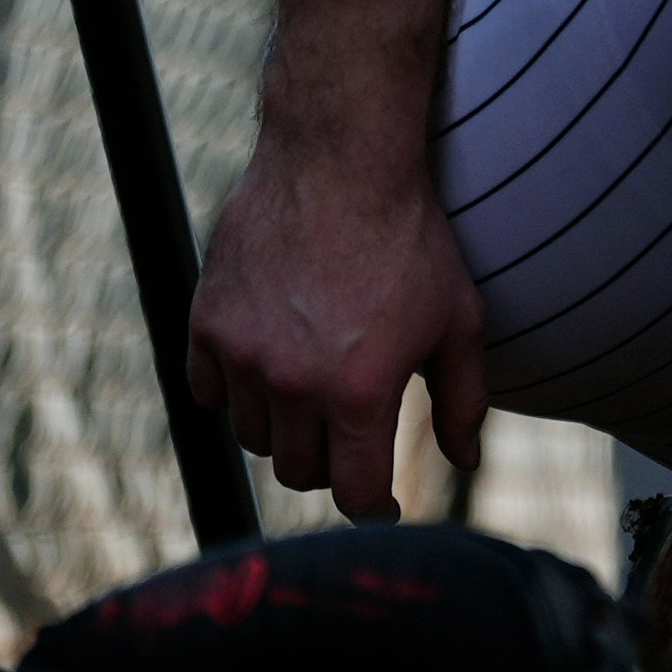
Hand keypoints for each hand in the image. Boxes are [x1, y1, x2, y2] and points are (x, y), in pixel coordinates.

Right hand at [184, 131, 486, 521]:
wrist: (341, 163)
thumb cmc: (413, 241)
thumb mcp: (459, 321)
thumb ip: (463, 401)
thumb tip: (465, 462)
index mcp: (360, 393)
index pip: (353, 493)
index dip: (374, 507)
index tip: (382, 505)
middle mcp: (293, 384)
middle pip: (299, 470)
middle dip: (331, 464)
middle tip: (352, 438)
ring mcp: (242, 355)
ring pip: (253, 436)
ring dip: (284, 429)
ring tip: (316, 393)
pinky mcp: (206, 325)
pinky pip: (210, 393)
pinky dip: (235, 393)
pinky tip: (266, 370)